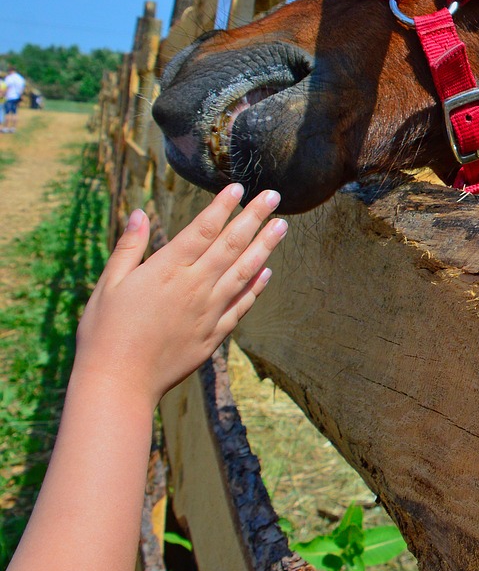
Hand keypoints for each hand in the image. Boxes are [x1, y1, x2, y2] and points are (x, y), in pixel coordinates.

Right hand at [73, 183, 287, 409]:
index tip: (239, 188)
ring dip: (265, 247)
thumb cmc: (105, 333)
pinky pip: (241, 305)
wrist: (119, 382)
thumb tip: (141, 212)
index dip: (222, 207)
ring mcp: (209, 311)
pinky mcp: (215, 334)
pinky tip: (268, 271)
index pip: (202, 229)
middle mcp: (194, 287)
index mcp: (166, 270)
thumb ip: (129, 247)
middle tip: (274, 197)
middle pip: (231, 245)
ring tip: (282, 227)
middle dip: (254, 218)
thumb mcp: (109, 284)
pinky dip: (256, 287)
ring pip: (244, 272)